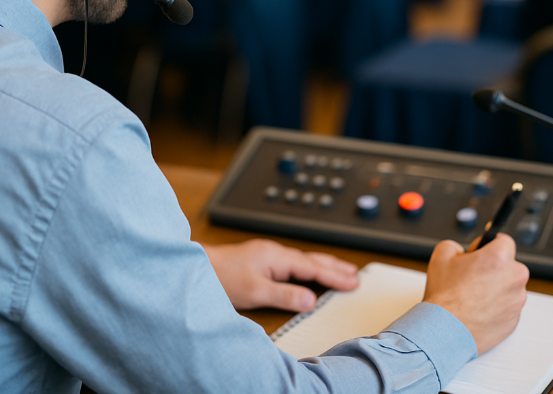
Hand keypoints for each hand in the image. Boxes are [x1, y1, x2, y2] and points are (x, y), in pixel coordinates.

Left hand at [202, 239, 358, 311]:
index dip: (334, 276)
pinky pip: (293, 262)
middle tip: (355, 274)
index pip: (313, 267)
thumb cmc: (221, 277)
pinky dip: (308, 267)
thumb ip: (284, 295)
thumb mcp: (255, 291)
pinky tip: (308, 272)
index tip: (353, 282)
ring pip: (303, 259)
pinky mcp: (260, 260)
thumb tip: (310, 300)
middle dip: (334, 266)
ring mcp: (267, 255)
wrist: (197, 268)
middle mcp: (274, 252)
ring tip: (340, 270)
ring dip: (323, 265)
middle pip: (312, 259)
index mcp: (276, 256)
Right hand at [424, 234, 528, 353]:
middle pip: (510, 265)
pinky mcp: (514, 321)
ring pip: (510, 288)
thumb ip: (456, 246)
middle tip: (473, 276)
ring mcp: (516, 302)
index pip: (505, 240)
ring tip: (473, 297)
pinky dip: (497, 308)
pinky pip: (508, 308)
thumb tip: (460, 251)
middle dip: (494, 268)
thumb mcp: (441, 255)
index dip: (490, 244)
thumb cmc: (444, 297)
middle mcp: (514, 278)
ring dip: (497, 289)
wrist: (445, 331)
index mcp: (499, 258)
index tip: (484, 249)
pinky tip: (478, 310)